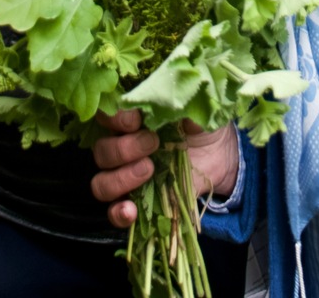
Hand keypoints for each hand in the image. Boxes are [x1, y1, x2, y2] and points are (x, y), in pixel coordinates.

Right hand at [91, 110, 238, 229]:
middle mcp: (121, 147)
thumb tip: (177, 105)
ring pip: (101, 182)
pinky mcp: (135, 202)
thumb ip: (184, 106)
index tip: (136, 120)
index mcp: (130, 120)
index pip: (105, 116)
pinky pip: (112, 213)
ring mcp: (125, 177)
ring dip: (120, 179)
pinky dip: (118, 213)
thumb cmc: (199, 126)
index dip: (115, 118)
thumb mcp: (196, 112)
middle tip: (153, 144)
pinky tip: (131, 211)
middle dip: (124, 148)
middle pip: (101, 151)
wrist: (217, 155)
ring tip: (149, 170)